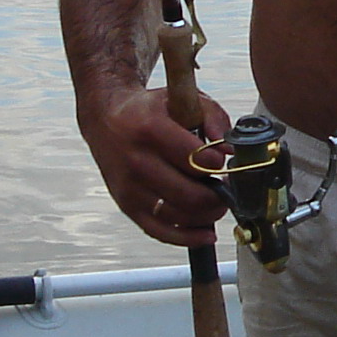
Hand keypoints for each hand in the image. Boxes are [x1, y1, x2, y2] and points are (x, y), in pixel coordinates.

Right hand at [76, 83, 232, 245]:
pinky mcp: (125, 205)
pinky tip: (205, 233)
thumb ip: (213, 118)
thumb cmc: (149, 110)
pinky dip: (186, 237)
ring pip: (178, 216)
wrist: (105, 119)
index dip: (218, 164)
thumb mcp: (181, 99)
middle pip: (190, 194)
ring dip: (206, 215)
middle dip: (217, 196)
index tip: (222, 161)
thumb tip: (231, 150)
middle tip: (225, 188)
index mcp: (150, 129)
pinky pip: (159, 231)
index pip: (196, 159)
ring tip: (217, 204)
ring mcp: (129, 187)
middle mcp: (136, 161)